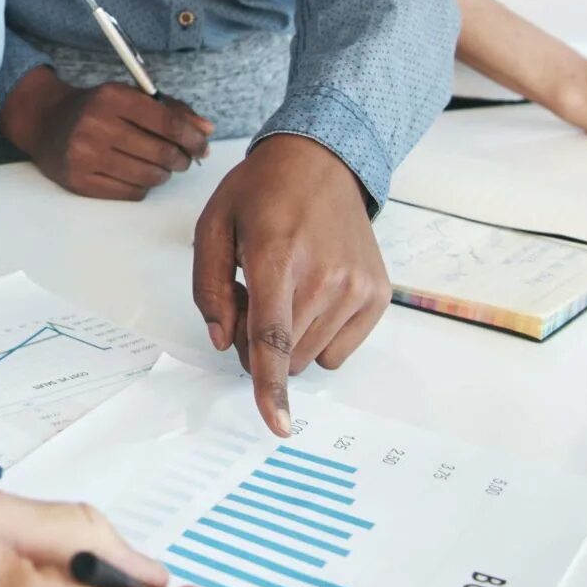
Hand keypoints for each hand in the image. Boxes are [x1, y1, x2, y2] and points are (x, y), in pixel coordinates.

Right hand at [0, 67, 212, 199]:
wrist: (45, 122)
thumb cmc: (95, 108)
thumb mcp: (128, 96)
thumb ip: (170, 110)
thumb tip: (206, 131)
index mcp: (111, 97)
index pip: (166, 122)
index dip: (192, 137)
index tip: (202, 145)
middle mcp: (95, 125)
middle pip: (161, 152)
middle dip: (182, 159)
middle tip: (184, 159)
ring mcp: (85, 156)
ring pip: (149, 176)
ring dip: (164, 174)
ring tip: (161, 165)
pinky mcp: (79, 181)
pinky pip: (131, 192)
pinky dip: (143, 185)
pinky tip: (138, 173)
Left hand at [191, 134, 388, 436]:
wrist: (321, 162)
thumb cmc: (261, 193)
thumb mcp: (213, 226)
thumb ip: (209, 287)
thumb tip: (222, 341)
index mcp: (276, 257)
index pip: (272, 337)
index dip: (270, 385)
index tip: (277, 424)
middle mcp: (324, 275)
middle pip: (286, 355)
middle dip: (260, 343)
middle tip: (255, 296)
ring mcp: (356, 286)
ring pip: (311, 357)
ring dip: (291, 339)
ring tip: (286, 288)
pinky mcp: (377, 294)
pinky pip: (340, 351)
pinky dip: (320, 336)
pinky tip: (314, 295)